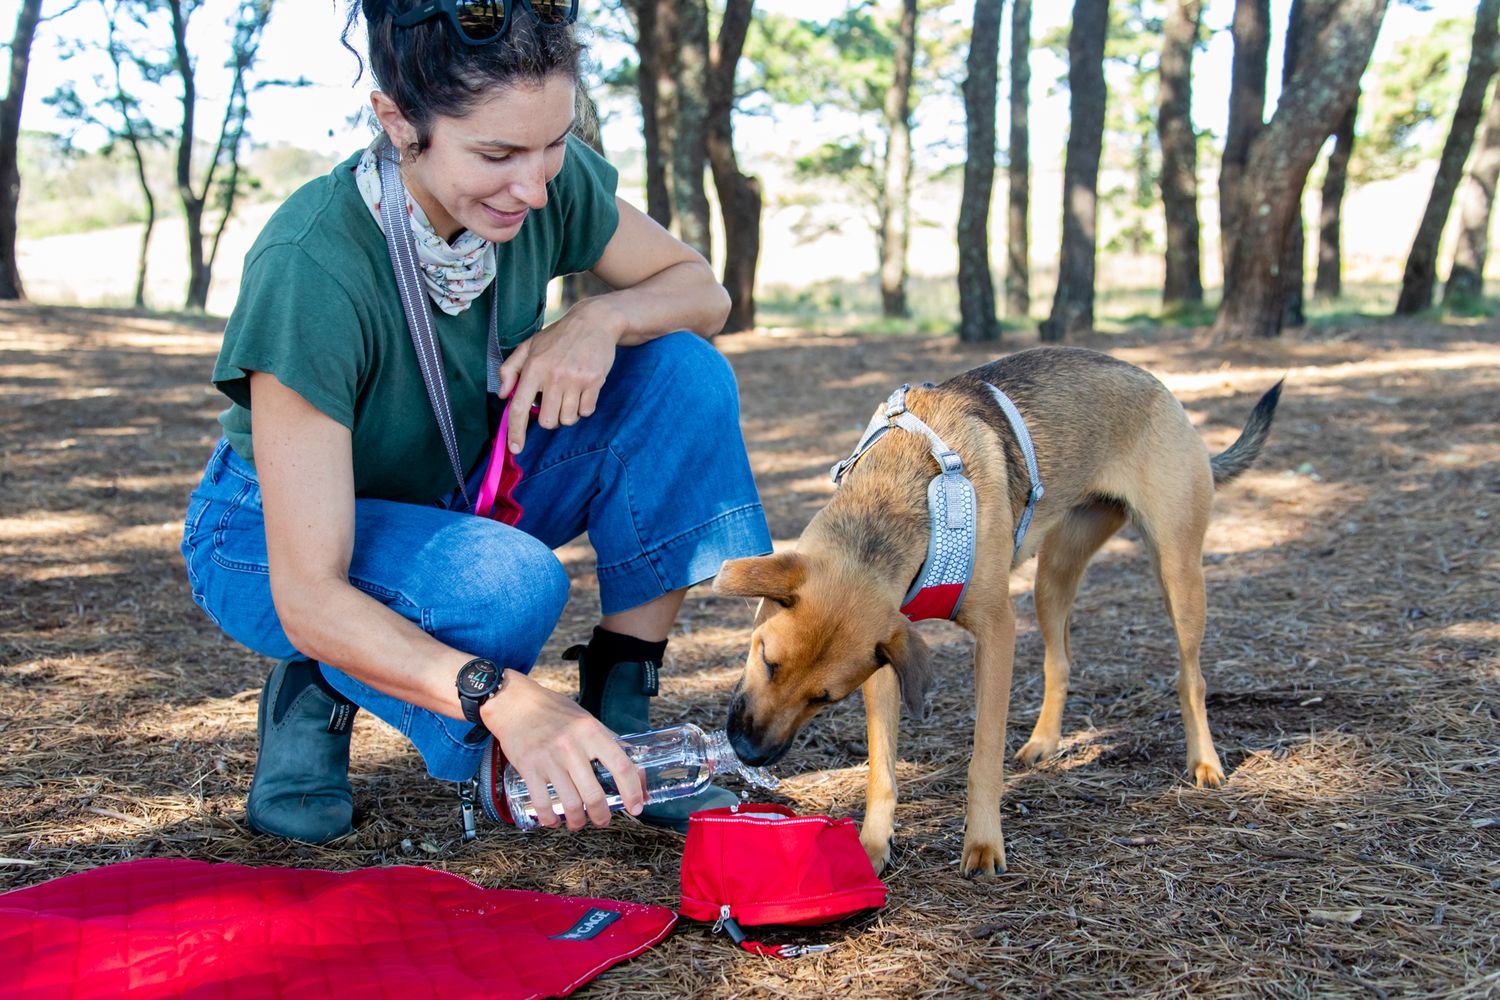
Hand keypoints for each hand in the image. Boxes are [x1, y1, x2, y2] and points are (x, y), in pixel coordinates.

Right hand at [480, 669, 645, 830]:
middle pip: (594, 794)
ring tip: (578, 823)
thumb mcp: (587, 721)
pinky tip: (554, 821)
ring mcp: (549, 758)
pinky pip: (542, 803)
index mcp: (591, 732)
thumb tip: (637, 773)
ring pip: (570, 804)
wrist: (515, 702)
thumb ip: (611, 744)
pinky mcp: (528, 768)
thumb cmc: (555, 712)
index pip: (622, 766)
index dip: (633, 791)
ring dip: (577, 821)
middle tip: (602, 820)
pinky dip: (550, 819)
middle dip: (601, 815)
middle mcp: (572, 746)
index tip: (636, 807)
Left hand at [496, 305, 623, 455]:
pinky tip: (582, 392)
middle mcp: (553, 376)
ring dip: (567, 413)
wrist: (594, 322)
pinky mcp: (594, 382)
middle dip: (549, 419)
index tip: (515, 448)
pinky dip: (583, 408)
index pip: (519, 407)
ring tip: (568, 395)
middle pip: (547, 421)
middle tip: (552, 403)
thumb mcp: (529, 346)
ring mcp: (575, 380)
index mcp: (534, 367)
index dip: (515, 431)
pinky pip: (586, 412)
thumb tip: (503, 395)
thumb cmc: (559, 336)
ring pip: (567, 419)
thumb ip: (510, 369)